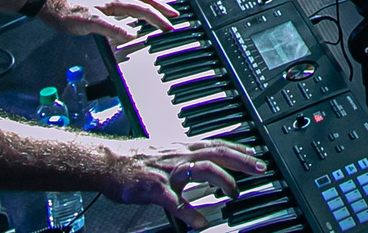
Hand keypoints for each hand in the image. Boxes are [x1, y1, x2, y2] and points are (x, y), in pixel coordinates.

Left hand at [41, 0, 177, 45]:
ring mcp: (110, 3)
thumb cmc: (69, 12)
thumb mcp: (92, 23)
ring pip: (138, 1)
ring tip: (162, 12)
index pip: (144, 9)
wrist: (53, 5)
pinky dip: (139, 10)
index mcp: (117, 2)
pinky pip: (129, 6)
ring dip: (153, 6)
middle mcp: (116, 0)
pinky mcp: (104, 8)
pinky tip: (136, 18)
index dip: (158, 18)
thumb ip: (113, 29)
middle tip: (175, 14)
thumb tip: (133, 35)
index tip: (170, 27)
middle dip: (162, 7)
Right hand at [97, 136, 270, 228]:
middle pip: (217, 153)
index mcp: (182, 147)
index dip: (239, 148)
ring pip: (203, 170)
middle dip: (242, 160)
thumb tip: (202, 160)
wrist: (107, 161)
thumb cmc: (133, 158)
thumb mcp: (164, 151)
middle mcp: (179, 155)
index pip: (217, 143)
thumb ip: (185, 156)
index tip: (256, 154)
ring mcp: (168, 171)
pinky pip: (176, 202)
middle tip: (260, 169)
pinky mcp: (155, 188)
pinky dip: (190, 213)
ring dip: (223, 182)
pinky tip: (201, 223)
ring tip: (234, 195)